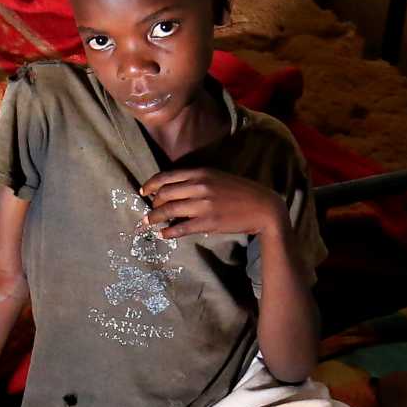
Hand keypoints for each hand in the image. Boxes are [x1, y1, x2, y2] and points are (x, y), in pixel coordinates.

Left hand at [137, 167, 284, 241]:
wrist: (262, 206)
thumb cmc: (240, 191)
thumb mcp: (217, 177)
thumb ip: (196, 180)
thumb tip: (174, 189)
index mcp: (200, 172)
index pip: (166, 176)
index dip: (151, 184)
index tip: (143, 191)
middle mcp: (199, 186)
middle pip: (164, 194)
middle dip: (153, 204)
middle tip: (149, 211)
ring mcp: (203, 204)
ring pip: (169, 211)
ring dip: (155, 218)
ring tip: (149, 223)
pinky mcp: (208, 222)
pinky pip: (181, 228)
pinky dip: (169, 232)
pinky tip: (163, 234)